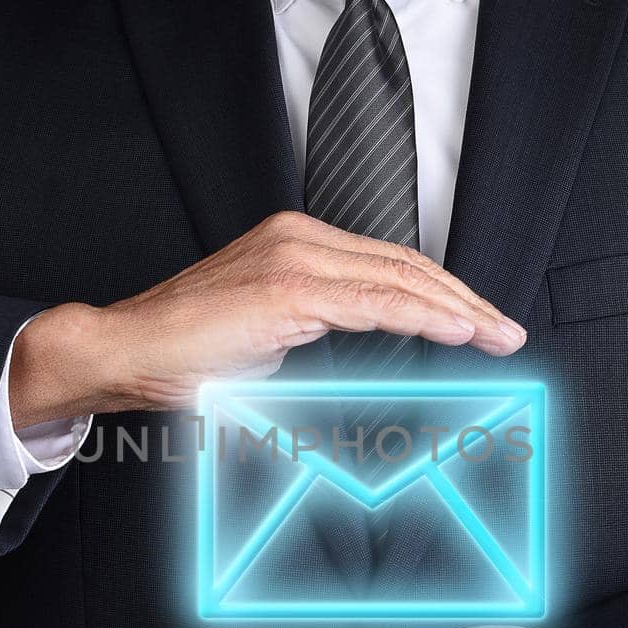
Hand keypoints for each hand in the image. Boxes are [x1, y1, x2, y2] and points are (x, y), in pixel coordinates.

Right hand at [7, 211, 525, 423]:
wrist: (121, 352)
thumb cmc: (181, 358)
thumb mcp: (266, 351)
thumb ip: (315, 351)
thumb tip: (359, 388)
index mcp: (295, 245)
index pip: (388, 264)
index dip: (440, 292)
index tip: (478, 323)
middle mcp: (299, 239)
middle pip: (405, 264)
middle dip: (464, 300)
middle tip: (506, 332)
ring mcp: (294, 258)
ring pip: (399, 277)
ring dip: (458, 309)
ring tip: (497, 335)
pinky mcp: (287, 288)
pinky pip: (374, 300)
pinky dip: (423, 314)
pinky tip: (458, 330)